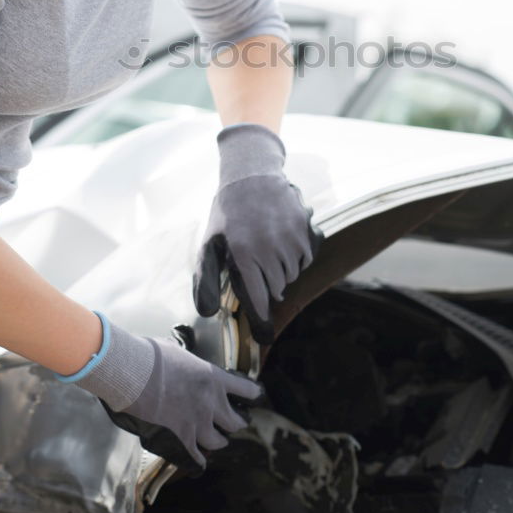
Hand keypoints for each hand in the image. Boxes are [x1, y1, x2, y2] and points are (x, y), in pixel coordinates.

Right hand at [55, 314, 262, 474]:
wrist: (135, 373)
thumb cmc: (152, 356)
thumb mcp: (176, 351)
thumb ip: (185, 361)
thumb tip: (177, 359)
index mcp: (214, 377)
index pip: (245, 389)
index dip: (252, 395)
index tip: (256, 398)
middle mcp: (212, 402)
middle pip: (235, 421)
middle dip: (236, 423)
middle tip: (236, 423)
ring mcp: (198, 422)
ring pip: (218, 441)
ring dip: (219, 441)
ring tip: (219, 441)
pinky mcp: (182, 437)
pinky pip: (196, 455)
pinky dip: (199, 460)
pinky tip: (200, 463)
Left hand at [193, 122, 324, 343]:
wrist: (252, 174)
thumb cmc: (228, 212)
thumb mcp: (210, 243)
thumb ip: (206, 279)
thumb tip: (209, 313)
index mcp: (243, 254)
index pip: (257, 299)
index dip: (261, 321)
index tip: (265, 337)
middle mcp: (269, 248)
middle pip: (276, 288)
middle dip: (268, 286)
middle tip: (258, 270)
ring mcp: (290, 238)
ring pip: (292, 274)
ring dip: (282, 271)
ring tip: (267, 250)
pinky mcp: (305, 229)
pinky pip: (305, 258)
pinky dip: (296, 257)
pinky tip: (282, 242)